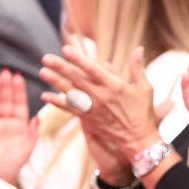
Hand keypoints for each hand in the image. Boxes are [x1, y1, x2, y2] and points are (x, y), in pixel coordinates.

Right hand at [0, 70, 38, 184]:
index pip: (20, 104)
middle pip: (6, 101)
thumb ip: (33, 132)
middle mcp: (7, 123)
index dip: (19, 91)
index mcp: (20, 126)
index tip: (18, 77)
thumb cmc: (15, 164)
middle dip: (7, 87)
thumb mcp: (28, 147)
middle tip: (6, 71)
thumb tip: (38, 116)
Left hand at [42, 43, 164, 179]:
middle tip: (46, 58)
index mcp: (115, 86)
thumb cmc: (143, 112)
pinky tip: (45, 96)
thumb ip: (138, 68)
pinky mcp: (88, 119)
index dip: (79, 59)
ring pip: (70, 93)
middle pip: (77, 79)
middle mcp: (101, 96)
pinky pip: (69, 109)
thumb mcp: (146, 88)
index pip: (93, 70)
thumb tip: (138, 49)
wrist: (137, 140)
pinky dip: (56, 102)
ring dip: (55, 82)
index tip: (66, 49)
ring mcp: (93, 108)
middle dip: (60, 67)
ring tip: (43, 72)